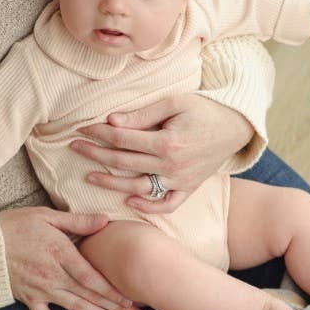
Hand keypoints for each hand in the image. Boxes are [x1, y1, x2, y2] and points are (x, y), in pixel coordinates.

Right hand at [0, 206, 147, 309]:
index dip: (113, 291)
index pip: (91, 277)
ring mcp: (40, 290)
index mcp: (59, 253)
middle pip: (90, 296)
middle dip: (116, 309)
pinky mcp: (28, 300)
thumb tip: (105, 220)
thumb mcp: (46, 216)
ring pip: (76, 309)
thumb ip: (78, 221)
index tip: (133, 300)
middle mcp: (52, 275)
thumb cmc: (14, 225)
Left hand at [68, 93, 249, 215]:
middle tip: (74, 147)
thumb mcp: (174, 103)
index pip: (122, 139)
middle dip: (95, 154)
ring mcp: (180, 181)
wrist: (235, 127)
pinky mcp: (188, 189)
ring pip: (138, 187)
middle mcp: (172, 166)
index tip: (81, 129)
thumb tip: (112, 121)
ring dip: (110, 183)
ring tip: (89, 177)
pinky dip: (147, 207)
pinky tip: (128, 201)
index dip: (98, 133)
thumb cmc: (203, 110)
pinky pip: (166, 205)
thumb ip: (142, 115)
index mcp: (167, 142)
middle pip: (124, 162)